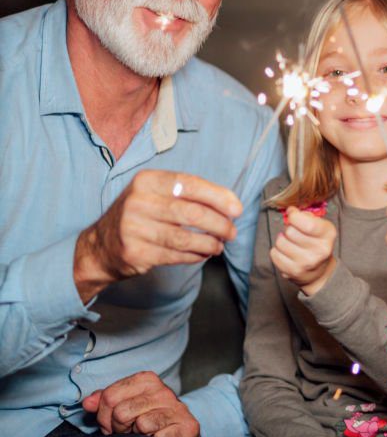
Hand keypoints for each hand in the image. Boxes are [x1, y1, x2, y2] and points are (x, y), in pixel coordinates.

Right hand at [74, 170, 241, 301]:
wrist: (99, 246)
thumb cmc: (139, 216)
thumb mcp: (154, 194)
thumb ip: (187, 195)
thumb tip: (229, 205)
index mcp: (147, 181)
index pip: (190, 184)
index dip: (218, 197)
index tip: (237, 209)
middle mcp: (138, 201)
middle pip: (191, 213)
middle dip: (219, 224)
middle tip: (232, 231)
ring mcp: (134, 228)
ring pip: (185, 237)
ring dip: (210, 243)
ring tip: (219, 245)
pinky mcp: (135, 252)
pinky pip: (176, 255)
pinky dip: (195, 255)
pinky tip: (203, 253)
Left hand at [82, 371, 202, 436]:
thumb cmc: (148, 422)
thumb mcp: (124, 407)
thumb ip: (105, 402)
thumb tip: (87, 403)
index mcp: (147, 380)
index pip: (109, 396)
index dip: (105, 416)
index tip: (115, 423)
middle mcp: (163, 391)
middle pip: (120, 412)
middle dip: (120, 428)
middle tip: (130, 432)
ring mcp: (176, 408)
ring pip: (140, 424)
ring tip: (145, 436)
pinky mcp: (187, 427)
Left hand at [269, 207, 337, 294]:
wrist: (319, 271)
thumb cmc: (317, 243)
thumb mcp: (320, 226)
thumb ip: (307, 216)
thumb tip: (291, 211)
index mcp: (328, 235)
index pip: (307, 223)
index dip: (294, 216)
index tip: (292, 214)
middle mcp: (320, 250)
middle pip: (290, 231)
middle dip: (288, 228)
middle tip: (293, 232)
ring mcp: (306, 263)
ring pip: (280, 242)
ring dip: (282, 240)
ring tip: (289, 242)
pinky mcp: (294, 271)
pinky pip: (274, 254)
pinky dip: (277, 251)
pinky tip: (285, 252)